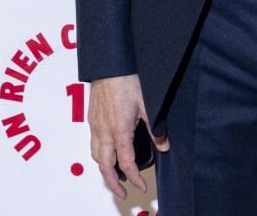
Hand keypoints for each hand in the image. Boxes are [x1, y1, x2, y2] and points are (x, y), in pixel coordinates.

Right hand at [88, 74, 169, 199]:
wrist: (110, 63)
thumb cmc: (128, 79)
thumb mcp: (148, 103)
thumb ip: (156, 128)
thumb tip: (165, 146)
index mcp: (119, 130)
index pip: (126, 163)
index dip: (134, 178)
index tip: (141, 186)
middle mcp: (103, 131)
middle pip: (104, 167)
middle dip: (113, 183)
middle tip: (123, 192)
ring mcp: (95, 125)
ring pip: (96, 156)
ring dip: (105, 169)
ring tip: (115, 175)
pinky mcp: (91, 118)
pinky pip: (93, 143)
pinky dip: (100, 155)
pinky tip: (109, 152)